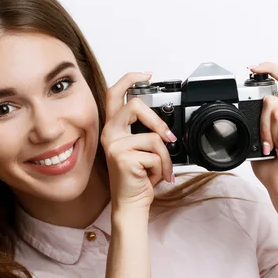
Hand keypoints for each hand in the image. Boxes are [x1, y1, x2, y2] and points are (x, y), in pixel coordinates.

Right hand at [101, 72, 176, 214]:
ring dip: (164, 158)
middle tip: (168, 136)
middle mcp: (110, 134)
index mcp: (113, 129)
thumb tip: (165, 127)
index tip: (146, 74)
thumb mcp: (141, 149)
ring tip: (159, 169)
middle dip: (157, 121)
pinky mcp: (123, 158)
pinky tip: (151, 177)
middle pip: (134, 105)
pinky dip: (161, 168)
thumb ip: (146, 132)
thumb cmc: (137, 178)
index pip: (114, 94)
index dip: (129, 79)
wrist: (131, 203)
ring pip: (154, 137)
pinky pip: (156, 155)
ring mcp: (114, 145)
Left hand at [249, 62, 277, 202]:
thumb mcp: (259, 138)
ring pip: (277, 112)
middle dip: (262, 122)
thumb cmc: (272, 166)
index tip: (253, 67)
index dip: (270, 68)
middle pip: (274, 99)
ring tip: (277, 148)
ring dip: (270, 133)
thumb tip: (244, 110)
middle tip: (267, 142)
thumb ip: (257, 121)